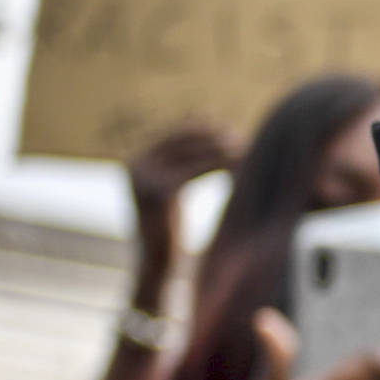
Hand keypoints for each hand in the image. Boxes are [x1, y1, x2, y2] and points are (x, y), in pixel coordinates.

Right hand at [126, 121, 239, 258]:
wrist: (156, 267)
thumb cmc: (169, 229)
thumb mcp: (172, 186)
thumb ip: (183, 155)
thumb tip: (204, 113)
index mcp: (135, 160)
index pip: (174, 134)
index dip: (203, 129)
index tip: (230, 128)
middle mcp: (134, 165)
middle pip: (182, 140)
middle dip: (214, 137)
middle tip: (241, 137)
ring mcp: (143, 177)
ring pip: (192, 154)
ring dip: (221, 150)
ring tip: (245, 150)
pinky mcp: (158, 192)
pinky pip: (196, 171)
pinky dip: (220, 167)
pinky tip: (239, 170)